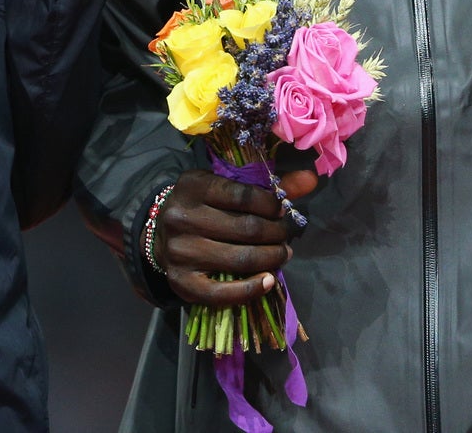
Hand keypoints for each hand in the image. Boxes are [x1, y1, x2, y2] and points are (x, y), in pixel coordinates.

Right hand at [152, 167, 320, 306]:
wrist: (160, 234)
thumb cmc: (203, 206)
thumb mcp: (227, 186)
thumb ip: (268, 184)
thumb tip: (311, 179)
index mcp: (193, 186)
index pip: (244, 195)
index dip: (272, 206)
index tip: (282, 212)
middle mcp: (182, 217)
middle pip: (246, 228)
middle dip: (276, 233)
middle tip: (286, 236)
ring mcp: (180, 252)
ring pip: (239, 259)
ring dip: (271, 258)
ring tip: (282, 255)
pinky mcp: (180, 282)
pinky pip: (221, 293)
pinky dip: (250, 289)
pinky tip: (267, 281)